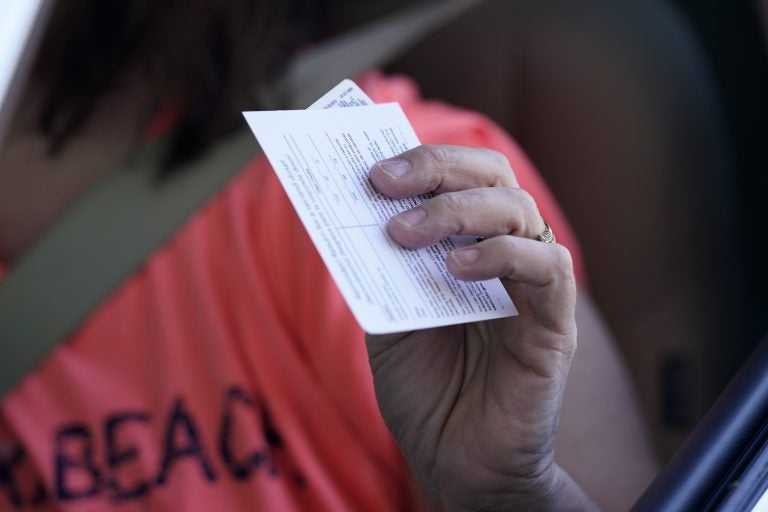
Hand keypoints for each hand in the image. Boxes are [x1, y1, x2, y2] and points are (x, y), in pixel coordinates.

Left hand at [366, 145, 595, 510]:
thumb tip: (356, 211)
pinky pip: (547, 268)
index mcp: (468, 246)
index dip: (422, 161)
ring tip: (405, 234)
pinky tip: (456, 270)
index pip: (460, 178)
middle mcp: (505, 255)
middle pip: (492, 177)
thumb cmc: (424, 389)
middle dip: (436, 169)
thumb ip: (382, 270)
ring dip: (456, 211)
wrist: (454, 460)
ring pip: (519, 210)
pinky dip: (502, 255)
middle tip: (384, 181)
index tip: (373, 166)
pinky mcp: (555, 325)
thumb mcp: (387, 318)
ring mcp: (533, 287)